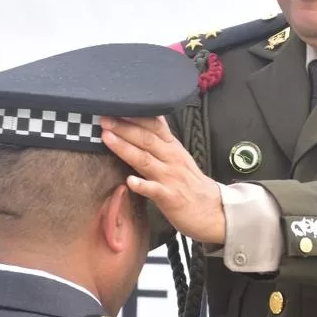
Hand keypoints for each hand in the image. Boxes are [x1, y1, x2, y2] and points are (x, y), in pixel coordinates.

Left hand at [100, 116, 225, 244]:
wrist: (213, 211)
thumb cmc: (191, 183)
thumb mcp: (180, 155)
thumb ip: (164, 137)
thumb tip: (152, 116)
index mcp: (172, 147)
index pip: (154, 125)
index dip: (134, 116)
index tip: (115, 106)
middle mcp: (171, 159)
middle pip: (146, 139)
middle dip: (124, 128)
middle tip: (104, 119)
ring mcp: (171, 178)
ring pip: (145, 160)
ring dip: (125, 148)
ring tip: (107, 138)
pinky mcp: (171, 198)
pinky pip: (155, 190)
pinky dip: (142, 185)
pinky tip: (129, 181)